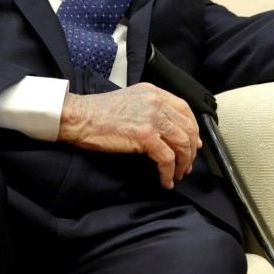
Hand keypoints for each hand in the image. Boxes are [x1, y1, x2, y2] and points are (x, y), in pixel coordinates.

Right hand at [57, 83, 201, 189]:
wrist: (79, 117)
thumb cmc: (97, 113)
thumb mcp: (129, 101)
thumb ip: (149, 109)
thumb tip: (166, 130)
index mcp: (153, 93)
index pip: (185, 108)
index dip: (193, 128)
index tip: (194, 143)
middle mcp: (156, 102)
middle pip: (188, 127)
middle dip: (191, 150)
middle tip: (187, 165)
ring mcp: (152, 118)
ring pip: (182, 144)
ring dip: (183, 163)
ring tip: (177, 175)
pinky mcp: (145, 135)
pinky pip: (167, 158)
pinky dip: (168, 172)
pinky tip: (165, 180)